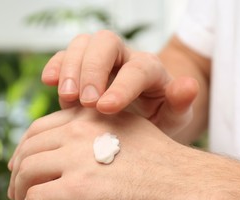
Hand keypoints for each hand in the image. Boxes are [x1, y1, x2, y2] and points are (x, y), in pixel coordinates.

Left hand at [7, 108, 200, 199]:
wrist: (186, 184)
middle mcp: (80, 131)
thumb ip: (101, 135)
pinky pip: (36, 198)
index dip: (27, 147)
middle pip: (29, 149)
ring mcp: (77, 158)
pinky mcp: (78, 188)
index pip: (41, 127)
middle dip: (17, 171)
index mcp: (91, 116)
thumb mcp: (130, 133)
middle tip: (17, 189)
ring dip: (19, 192)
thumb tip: (79, 155)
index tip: (24, 164)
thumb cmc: (164, 165)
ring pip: (26, 172)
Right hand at [42, 30, 198, 135]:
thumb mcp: (175, 116)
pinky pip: (65, 55)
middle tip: (86, 101)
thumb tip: (189, 86)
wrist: (143, 116)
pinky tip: (49, 82)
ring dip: (71, 68)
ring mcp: (101, 60)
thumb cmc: (160, 116)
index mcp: (151, 69)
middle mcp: (125, 58)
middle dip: (93, 69)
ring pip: (82, 44)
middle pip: (106, 42)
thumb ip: (181, 103)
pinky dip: (56, 65)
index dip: (121, 86)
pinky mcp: (82, 68)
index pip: (137, 69)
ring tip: (67, 97)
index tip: (106, 108)